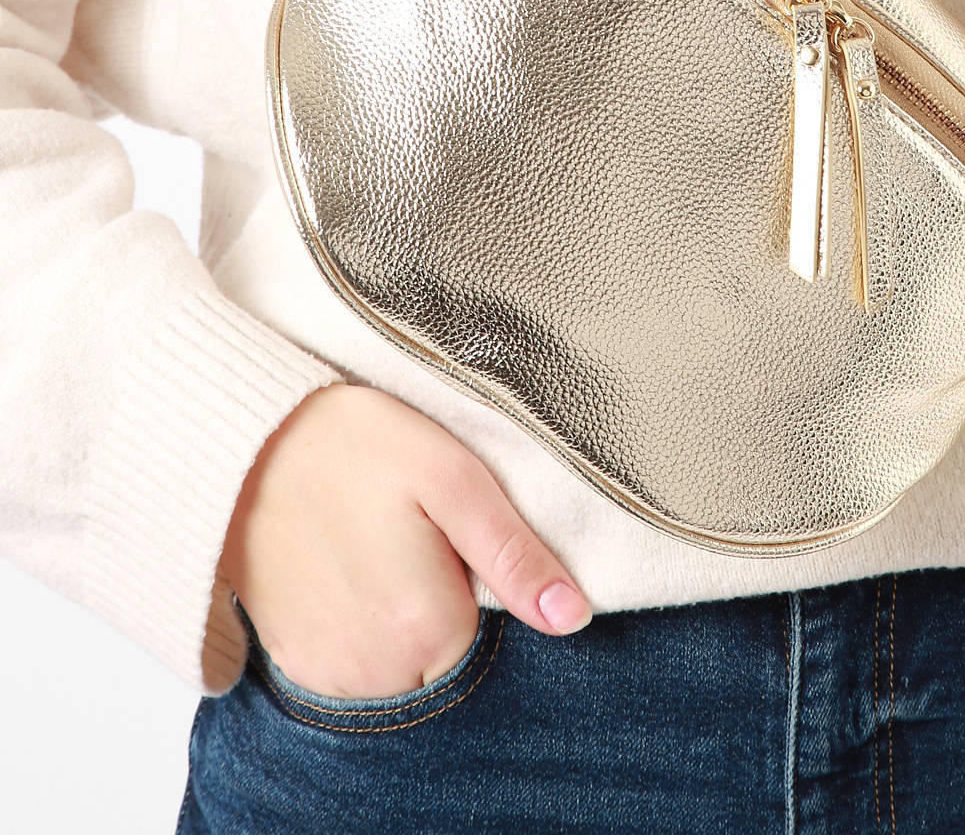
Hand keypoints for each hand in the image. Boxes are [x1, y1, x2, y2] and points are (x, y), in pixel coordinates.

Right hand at [220, 381, 591, 697]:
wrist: (240, 441)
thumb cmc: (352, 444)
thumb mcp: (452, 478)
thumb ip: (514, 555)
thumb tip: (572, 617)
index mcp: (425, 628)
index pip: (491, 633)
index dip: (475, 576)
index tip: (445, 531)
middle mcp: (374, 672)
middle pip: (445, 656)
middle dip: (440, 602)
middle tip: (405, 531)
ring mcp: (326, 674)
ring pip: (400, 666)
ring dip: (398, 619)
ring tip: (371, 543)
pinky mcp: (291, 663)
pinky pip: (353, 666)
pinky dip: (357, 626)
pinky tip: (342, 564)